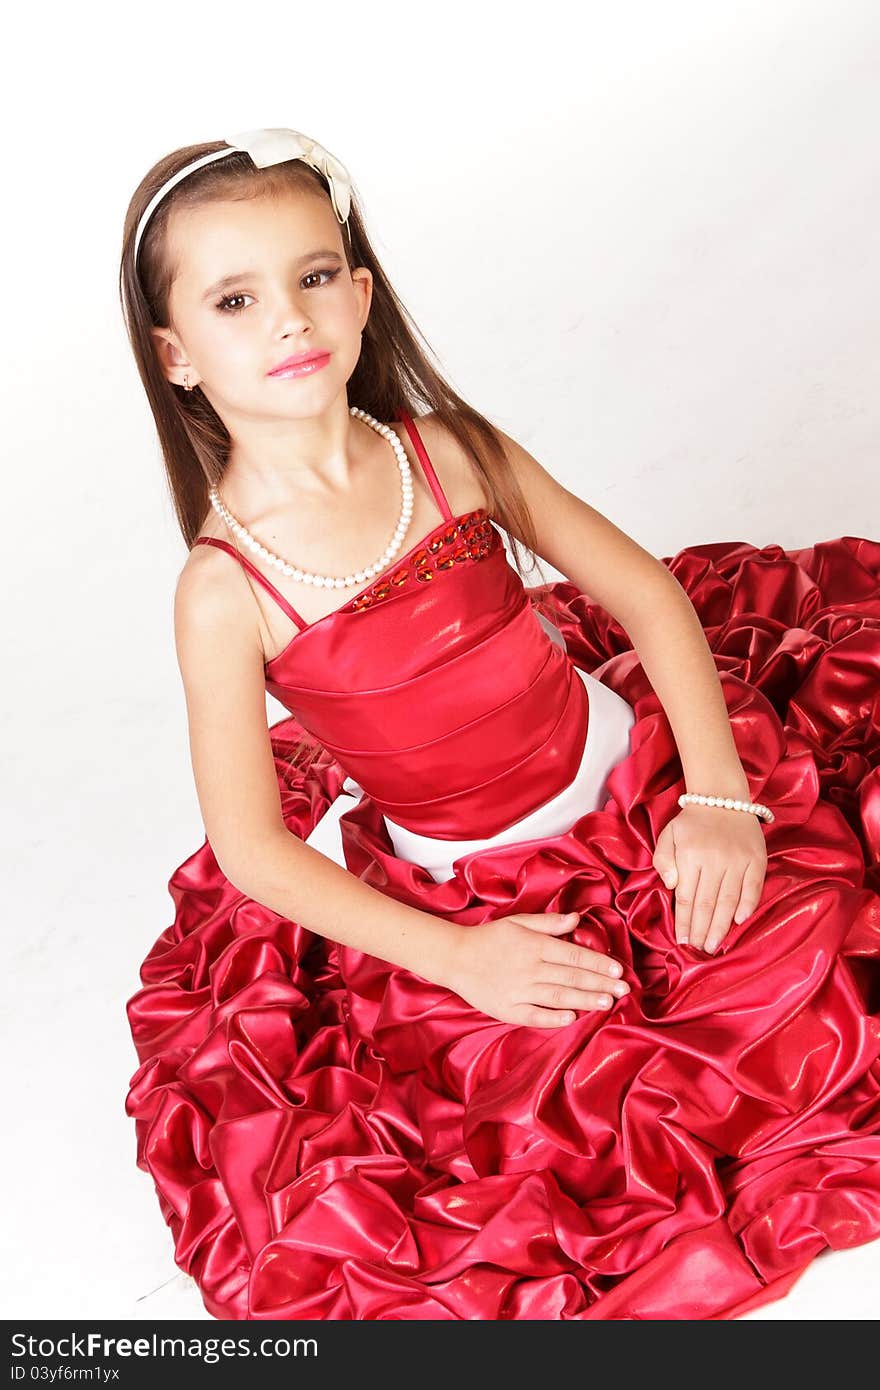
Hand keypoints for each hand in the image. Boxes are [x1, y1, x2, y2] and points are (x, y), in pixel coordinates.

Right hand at [447, 911, 629, 1027]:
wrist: (455, 957)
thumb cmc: (490, 938)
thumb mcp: (519, 922)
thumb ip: (549, 923)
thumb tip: (577, 919)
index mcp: (535, 945)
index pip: (574, 955)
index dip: (598, 963)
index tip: (618, 970)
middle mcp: (530, 968)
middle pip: (572, 977)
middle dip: (600, 983)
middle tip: (624, 990)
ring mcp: (519, 990)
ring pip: (558, 996)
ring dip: (585, 999)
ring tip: (606, 1003)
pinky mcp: (508, 1009)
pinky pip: (535, 1015)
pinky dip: (553, 1017)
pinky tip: (571, 1017)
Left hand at [652, 802, 767, 952]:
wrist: (722, 798)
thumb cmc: (691, 823)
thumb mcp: (668, 835)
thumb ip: (663, 860)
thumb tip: (672, 886)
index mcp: (690, 856)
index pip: (687, 897)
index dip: (685, 922)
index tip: (682, 941)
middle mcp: (714, 860)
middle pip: (707, 903)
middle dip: (702, 931)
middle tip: (700, 951)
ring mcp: (737, 860)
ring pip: (729, 900)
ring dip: (722, 925)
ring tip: (715, 945)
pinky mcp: (756, 859)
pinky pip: (753, 887)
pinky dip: (748, 905)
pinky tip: (740, 921)